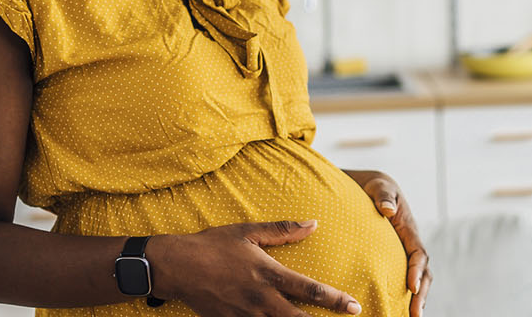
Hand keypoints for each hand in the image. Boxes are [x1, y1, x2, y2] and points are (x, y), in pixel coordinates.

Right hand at [148, 220, 362, 315]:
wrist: (177, 266)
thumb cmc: (213, 245)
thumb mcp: (248, 231)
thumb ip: (283, 230)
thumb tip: (313, 224)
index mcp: (268, 274)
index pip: (310, 290)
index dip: (336, 300)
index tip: (355, 307)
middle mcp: (261, 299)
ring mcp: (246, 315)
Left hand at [345, 170, 431, 316]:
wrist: (368, 188)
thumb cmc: (375, 187)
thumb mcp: (379, 185)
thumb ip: (383, 195)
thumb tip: (388, 209)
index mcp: (409, 230)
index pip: (419, 254)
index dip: (417, 271)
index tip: (412, 287)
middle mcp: (409, 244)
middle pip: (422, 273)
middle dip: (421, 295)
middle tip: (415, 314)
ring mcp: (402, 253)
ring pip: (414, 279)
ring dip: (415, 299)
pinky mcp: (392, 258)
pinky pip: (399, 278)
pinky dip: (401, 295)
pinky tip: (394, 309)